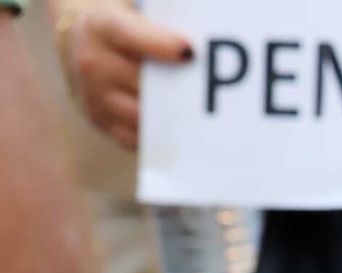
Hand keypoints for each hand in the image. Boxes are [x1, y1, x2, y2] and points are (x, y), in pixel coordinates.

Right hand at [57, 1, 191, 148]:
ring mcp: (93, 95)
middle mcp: (92, 62)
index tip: (190, 53)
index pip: (130, 36)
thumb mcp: (135, 12)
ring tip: (197, 113)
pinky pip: (136, 137)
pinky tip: (177, 127)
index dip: (160, 45)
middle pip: (143, 84)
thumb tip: (195, 47)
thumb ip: (162, 25)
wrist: (79, 40)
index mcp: (102, 27)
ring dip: (172, 116)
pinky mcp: (99, 120)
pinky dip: (159, 134)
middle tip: (209, 94)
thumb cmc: (124, 23)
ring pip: (143, 115)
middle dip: (178, 89)